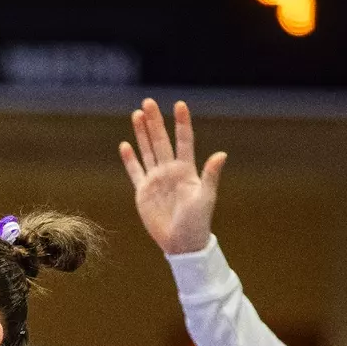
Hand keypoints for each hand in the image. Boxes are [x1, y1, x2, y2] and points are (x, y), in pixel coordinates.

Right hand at [119, 98, 226, 255]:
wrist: (182, 243)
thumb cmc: (198, 221)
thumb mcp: (206, 197)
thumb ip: (210, 175)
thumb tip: (221, 154)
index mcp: (187, 169)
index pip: (184, 140)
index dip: (181, 123)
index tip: (179, 105)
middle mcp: (170, 170)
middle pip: (161, 141)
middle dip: (154, 122)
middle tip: (148, 102)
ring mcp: (156, 180)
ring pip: (147, 151)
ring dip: (141, 134)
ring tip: (136, 115)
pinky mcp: (143, 192)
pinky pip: (135, 171)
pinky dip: (130, 159)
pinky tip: (125, 145)